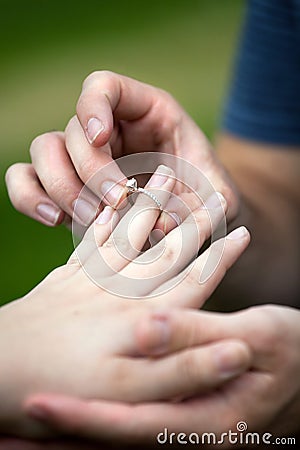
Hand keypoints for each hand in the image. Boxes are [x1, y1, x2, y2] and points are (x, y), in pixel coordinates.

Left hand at [0, 168, 250, 438]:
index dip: (220, 257)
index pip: (192, 281)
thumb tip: (233, 350)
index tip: (242, 230)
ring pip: (127, 236)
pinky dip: (101, 225)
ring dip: (149, 207)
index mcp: (140, 319)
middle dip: (192, 221)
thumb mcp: (130, 396)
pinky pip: (87, 246)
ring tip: (164, 175)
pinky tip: (106, 209)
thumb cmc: (64, 391)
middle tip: (213, 190)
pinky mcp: (62, 283)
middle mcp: (118, 294)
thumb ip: (180, 367)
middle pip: (163, 249)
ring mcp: (88, 283)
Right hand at [5, 71, 238, 228]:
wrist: (192, 222)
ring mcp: (83, 159)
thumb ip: (198, 207)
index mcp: (147, 114)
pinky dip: (30, 197)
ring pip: (43, 153)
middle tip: (115, 204)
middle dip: (89, 170)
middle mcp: (109, 131)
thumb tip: (157, 224)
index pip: (103, 87)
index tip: (101, 139)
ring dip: (60, 187)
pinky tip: (55, 220)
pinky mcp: (68, 188)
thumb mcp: (218, 198)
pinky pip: (28, 181)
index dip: (93, 106)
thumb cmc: (206, 199)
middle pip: (72, 130)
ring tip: (90, 219)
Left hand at [26, 305, 299, 444]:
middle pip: (115, 432)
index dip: (84, 417)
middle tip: (9, 436)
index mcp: (204, 418)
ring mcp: (180, 411)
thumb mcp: (256, 341)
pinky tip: (65, 412)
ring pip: (117, 423)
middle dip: (63, 433)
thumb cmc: (291, 353)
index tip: (36, 408)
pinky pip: (132, 408)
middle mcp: (186, 421)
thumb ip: (202, 338)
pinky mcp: (178, 398)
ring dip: (71, 430)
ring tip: (21, 432)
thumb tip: (151, 329)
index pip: (131, 426)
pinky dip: (97, 410)